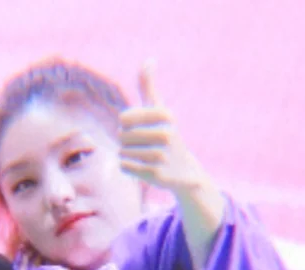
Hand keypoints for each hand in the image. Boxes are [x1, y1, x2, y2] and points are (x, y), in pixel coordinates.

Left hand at [119, 59, 204, 192]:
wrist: (183, 171)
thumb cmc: (164, 136)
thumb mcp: (159, 110)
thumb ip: (149, 87)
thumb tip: (149, 59)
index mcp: (166, 115)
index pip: (124, 117)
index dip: (126, 125)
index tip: (141, 129)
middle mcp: (167, 134)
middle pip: (122, 135)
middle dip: (126, 142)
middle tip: (143, 146)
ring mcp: (162, 155)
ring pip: (122, 152)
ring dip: (128, 155)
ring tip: (145, 157)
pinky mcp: (156, 174)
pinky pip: (124, 166)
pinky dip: (128, 168)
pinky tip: (143, 168)